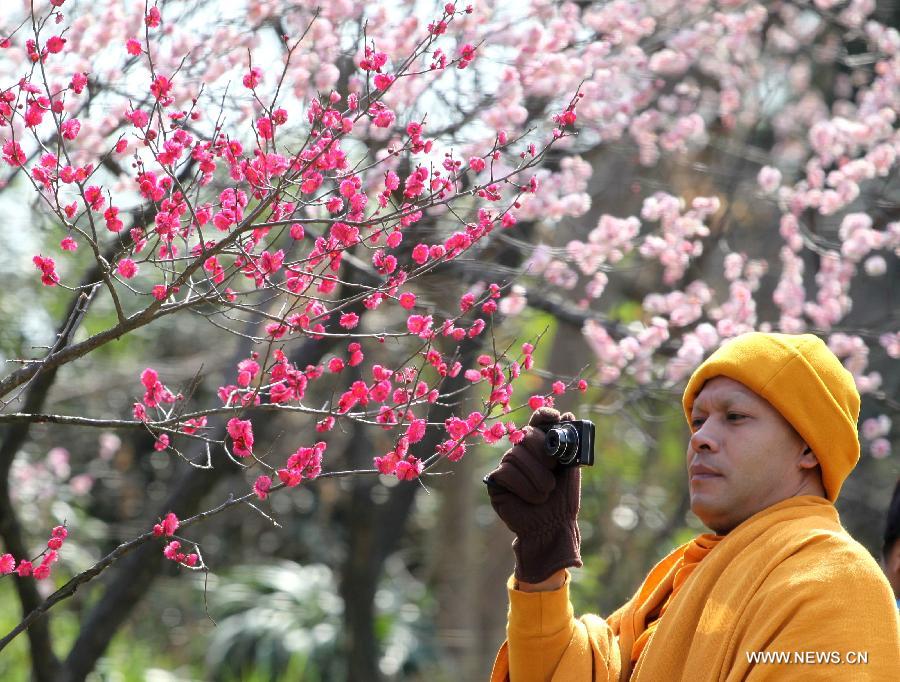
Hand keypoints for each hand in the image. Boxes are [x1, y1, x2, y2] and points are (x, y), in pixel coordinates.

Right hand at [484, 407, 581, 582]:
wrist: (552, 527)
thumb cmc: (562, 500)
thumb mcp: (570, 470)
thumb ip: (569, 444)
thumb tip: (568, 414)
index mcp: (540, 446)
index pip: (537, 420)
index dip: (544, 415)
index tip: (554, 417)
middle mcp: (521, 452)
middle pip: (525, 434)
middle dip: (542, 450)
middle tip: (554, 467)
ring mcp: (506, 466)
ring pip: (516, 454)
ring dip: (537, 475)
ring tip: (546, 492)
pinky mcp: (495, 482)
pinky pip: (506, 472)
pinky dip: (524, 486)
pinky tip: (533, 498)